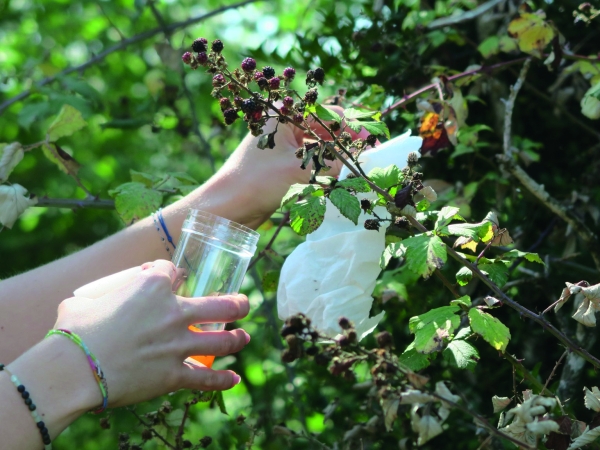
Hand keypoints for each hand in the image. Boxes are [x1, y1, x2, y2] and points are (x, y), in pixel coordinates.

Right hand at [52, 259, 249, 407]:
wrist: (72, 370)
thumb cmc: (72, 332)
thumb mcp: (85, 301)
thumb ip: (101, 296)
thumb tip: (96, 302)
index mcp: (152, 287)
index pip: (173, 272)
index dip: (173, 273)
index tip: (174, 278)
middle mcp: (173, 312)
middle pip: (218, 304)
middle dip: (236, 303)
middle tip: (243, 304)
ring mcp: (177, 345)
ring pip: (221, 341)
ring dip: (237, 339)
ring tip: (244, 338)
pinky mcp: (173, 375)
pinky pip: (206, 378)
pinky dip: (222, 380)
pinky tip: (233, 379)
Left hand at [203, 105, 371, 227]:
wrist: (226, 208)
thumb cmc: (255, 181)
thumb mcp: (297, 170)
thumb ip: (331, 166)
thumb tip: (359, 167)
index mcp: (284, 116)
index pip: (329, 114)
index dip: (353, 128)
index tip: (373, 144)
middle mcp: (286, 128)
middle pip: (326, 132)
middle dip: (347, 146)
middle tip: (369, 161)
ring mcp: (284, 148)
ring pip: (321, 150)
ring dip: (337, 161)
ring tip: (357, 175)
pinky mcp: (284, 168)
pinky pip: (312, 165)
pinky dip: (326, 173)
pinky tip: (339, 184)